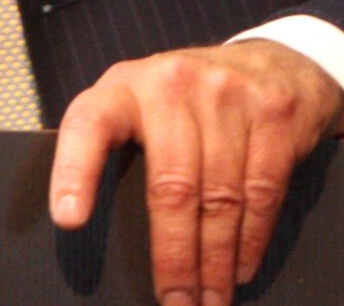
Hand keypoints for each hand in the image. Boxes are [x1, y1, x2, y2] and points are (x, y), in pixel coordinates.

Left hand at [49, 40, 343, 304]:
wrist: (274, 61)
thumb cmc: (189, 102)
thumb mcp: (143, 105)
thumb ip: (121, 147)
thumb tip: (93, 231)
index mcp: (125, 87)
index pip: (90, 124)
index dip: (76, 171)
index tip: (69, 219)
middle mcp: (173, 84)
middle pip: (171, 186)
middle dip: (174, 257)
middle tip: (175, 303)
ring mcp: (229, 96)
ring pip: (219, 197)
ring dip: (215, 261)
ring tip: (210, 299)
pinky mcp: (273, 116)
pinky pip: (260, 192)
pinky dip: (251, 240)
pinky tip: (242, 267)